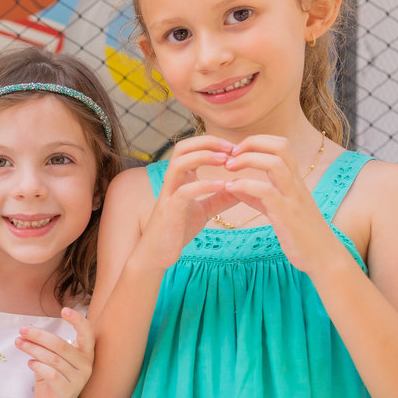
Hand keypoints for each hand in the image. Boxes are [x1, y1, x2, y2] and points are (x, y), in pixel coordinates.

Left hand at [19, 308, 94, 397]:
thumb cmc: (54, 375)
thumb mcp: (56, 358)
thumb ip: (49, 345)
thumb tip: (28, 330)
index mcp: (85, 352)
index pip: (87, 333)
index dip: (77, 321)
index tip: (64, 310)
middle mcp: (86, 365)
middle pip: (60, 345)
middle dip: (39, 336)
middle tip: (22, 330)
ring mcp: (78, 379)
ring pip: (53, 359)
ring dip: (33, 349)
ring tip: (19, 343)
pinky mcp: (67, 391)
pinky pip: (51, 374)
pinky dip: (38, 366)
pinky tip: (30, 363)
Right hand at [140, 136, 239, 268]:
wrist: (156, 255)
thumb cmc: (177, 231)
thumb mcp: (203, 211)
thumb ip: (219, 199)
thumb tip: (242, 188)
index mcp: (179, 179)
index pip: (190, 148)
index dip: (212, 143)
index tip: (235, 148)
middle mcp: (172, 182)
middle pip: (182, 148)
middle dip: (207, 142)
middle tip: (231, 147)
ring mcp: (168, 195)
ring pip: (179, 164)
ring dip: (203, 157)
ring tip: (225, 160)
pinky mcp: (170, 210)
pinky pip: (185, 191)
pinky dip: (204, 185)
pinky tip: (222, 186)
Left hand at [220, 135, 343, 273]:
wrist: (323, 258)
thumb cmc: (299, 234)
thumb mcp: (276, 209)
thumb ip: (256, 196)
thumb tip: (233, 185)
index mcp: (295, 180)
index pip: (281, 145)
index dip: (257, 141)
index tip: (236, 150)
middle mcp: (296, 184)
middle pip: (280, 147)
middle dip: (252, 144)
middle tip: (230, 154)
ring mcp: (293, 198)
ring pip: (275, 163)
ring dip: (247, 160)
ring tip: (228, 167)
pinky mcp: (287, 214)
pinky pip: (266, 191)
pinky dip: (245, 185)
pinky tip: (229, 189)